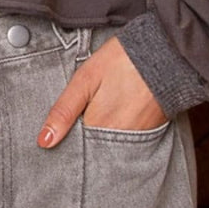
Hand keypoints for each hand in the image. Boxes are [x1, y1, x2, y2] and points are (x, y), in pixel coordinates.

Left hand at [37, 36, 166, 146]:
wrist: (164, 52)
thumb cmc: (122, 61)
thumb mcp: (85, 78)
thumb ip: (64, 110)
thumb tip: (44, 141)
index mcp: (98, 128)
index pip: (75, 151)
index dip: (65, 145)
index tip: (55, 141)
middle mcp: (118, 140)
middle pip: (93, 154)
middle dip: (82, 147)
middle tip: (79, 124)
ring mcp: (136, 139)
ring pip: (109, 149)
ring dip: (99, 141)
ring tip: (99, 115)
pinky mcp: (150, 134)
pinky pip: (127, 144)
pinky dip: (117, 136)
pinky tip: (114, 118)